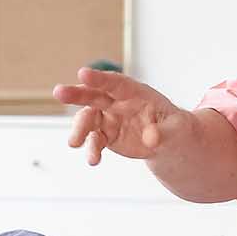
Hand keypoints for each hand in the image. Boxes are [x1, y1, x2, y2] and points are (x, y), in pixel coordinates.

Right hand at [51, 68, 193, 164]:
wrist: (170, 142)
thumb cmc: (176, 128)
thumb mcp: (178, 129)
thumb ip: (164, 132)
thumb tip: (151, 138)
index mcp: (136, 93)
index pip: (115, 82)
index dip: (99, 78)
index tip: (82, 74)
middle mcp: (118, 102)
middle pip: (93, 95)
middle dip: (76, 94)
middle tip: (58, 92)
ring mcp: (109, 118)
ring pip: (88, 120)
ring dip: (79, 130)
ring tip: (74, 143)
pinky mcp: (106, 135)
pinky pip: (94, 141)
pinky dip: (92, 150)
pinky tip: (93, 161)